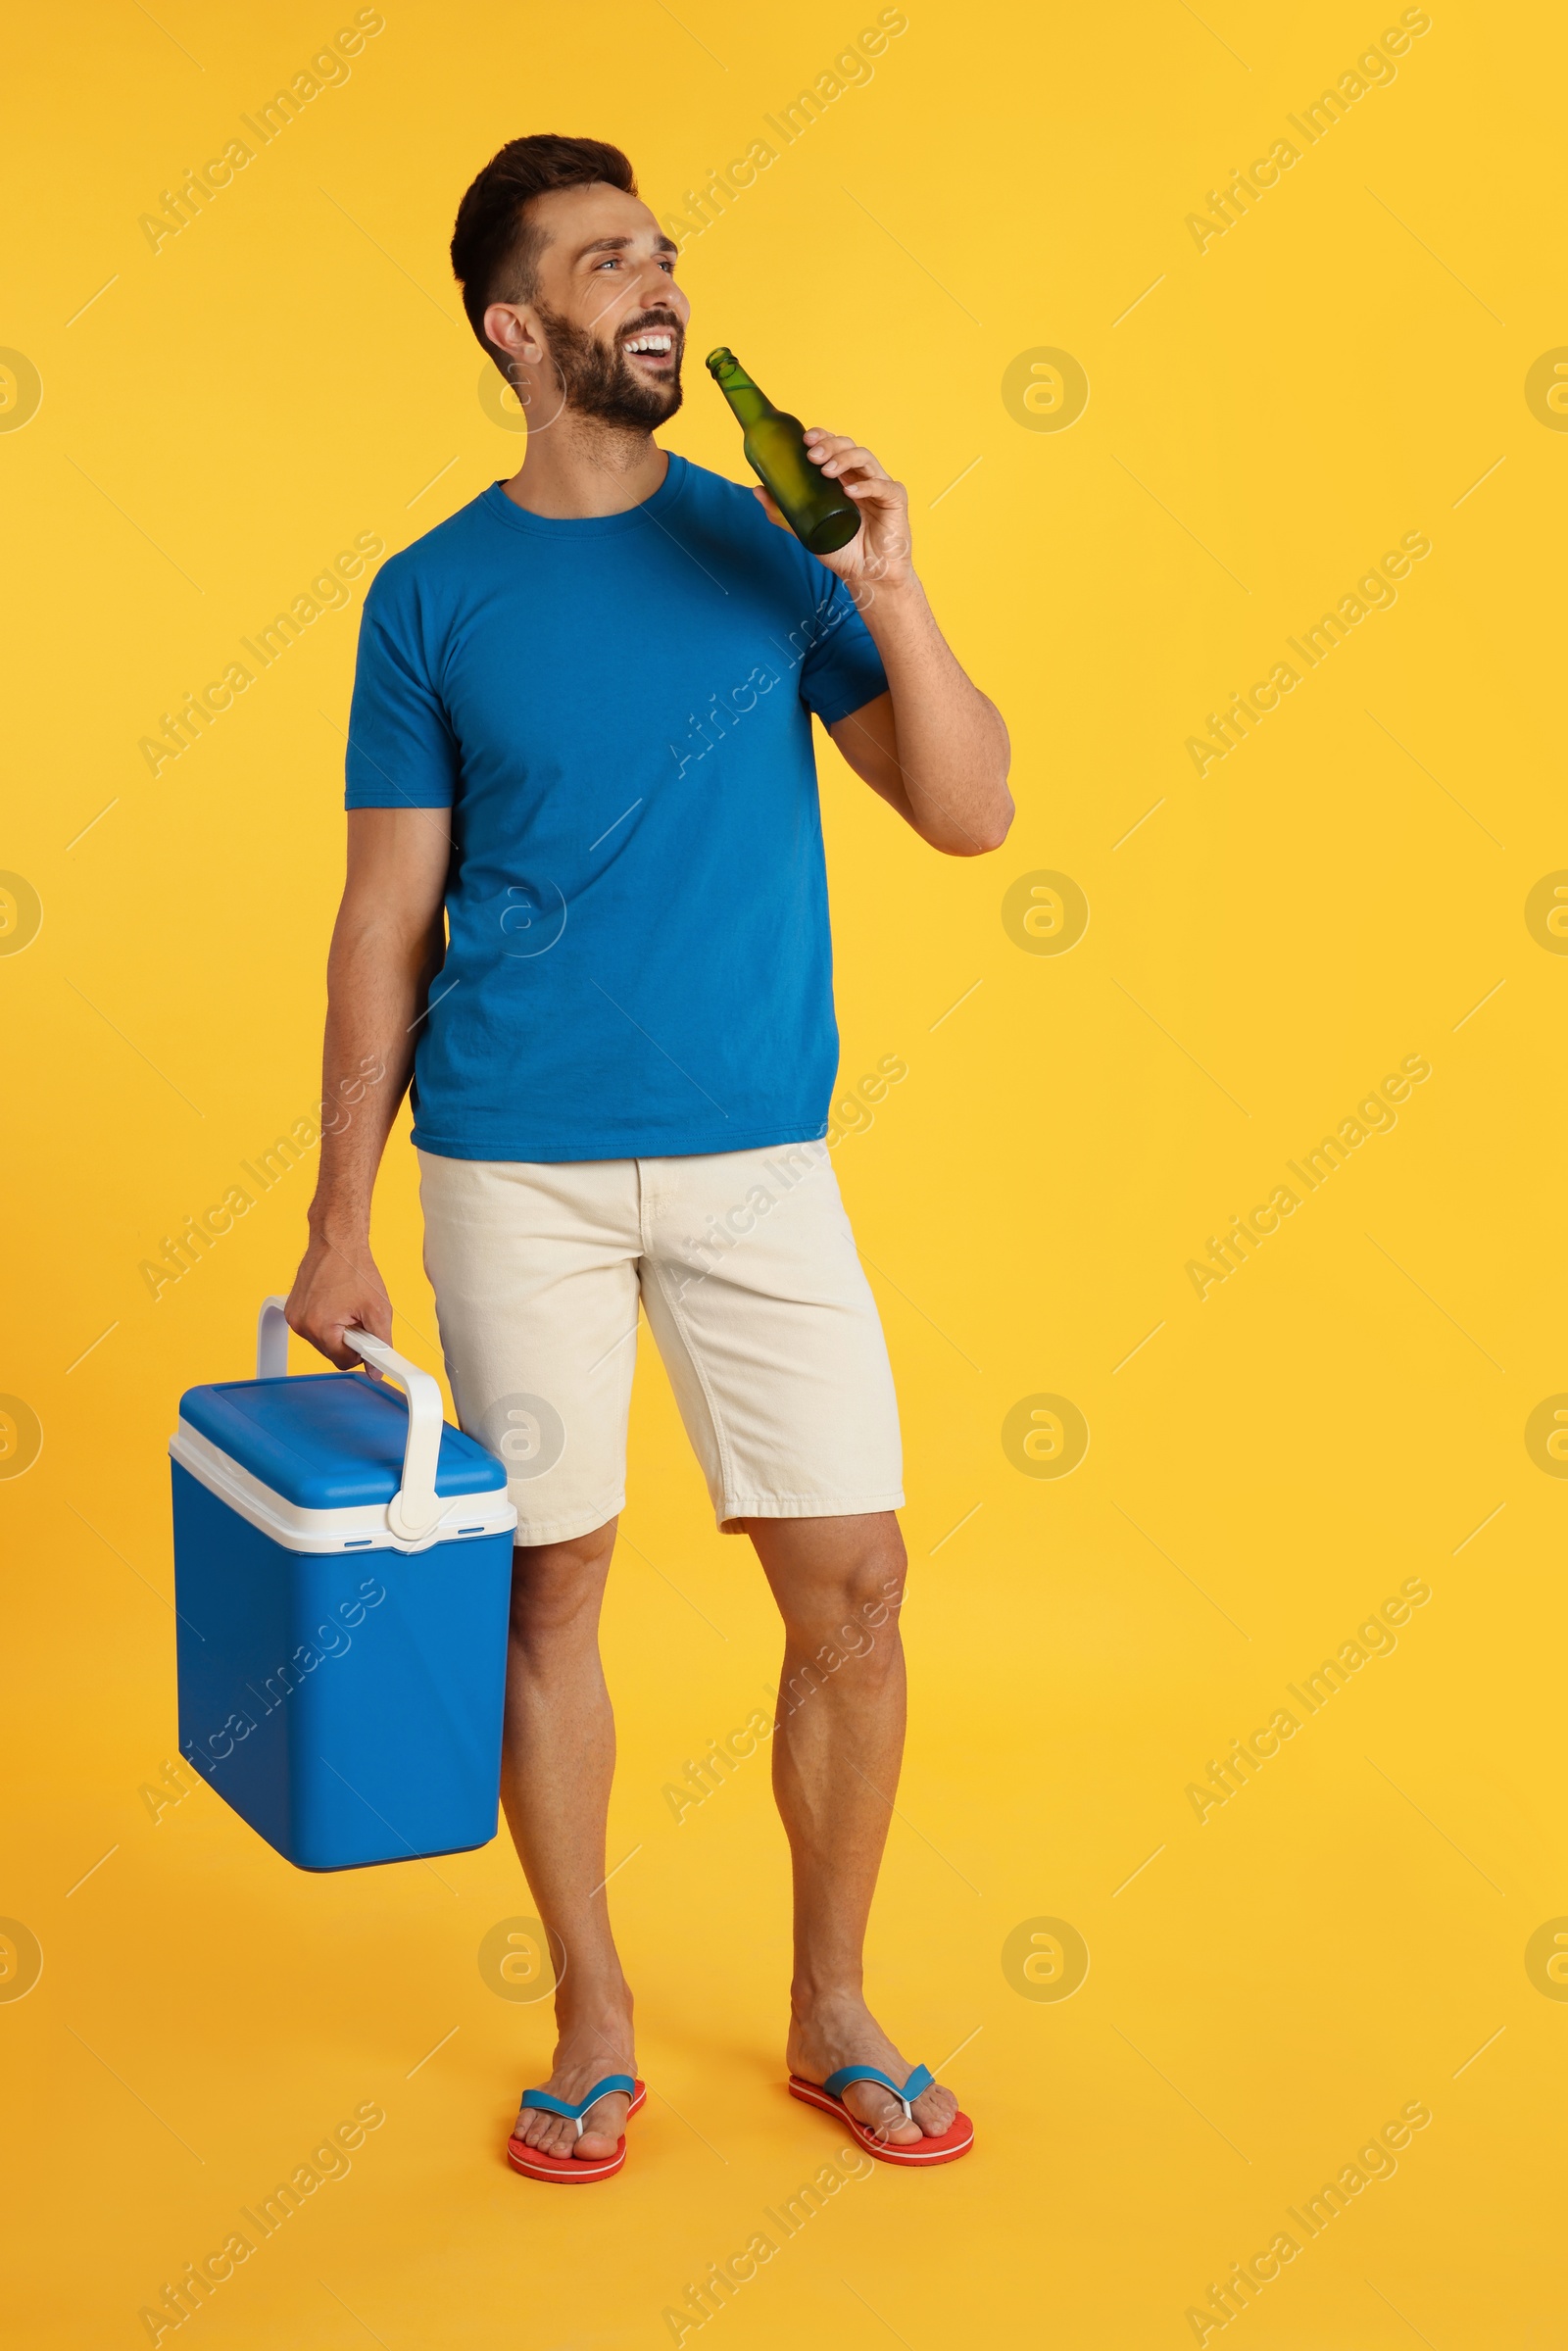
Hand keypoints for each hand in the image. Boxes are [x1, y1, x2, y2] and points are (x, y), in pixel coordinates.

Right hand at [285, 1229, 393, 1369]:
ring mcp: (294, 1317)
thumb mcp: (378, 1309)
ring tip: (347, 1305)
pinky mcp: (291, 1309)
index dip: (360, 1351)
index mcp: (320, 1327)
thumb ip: (380, 1344)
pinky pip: (313, 1328)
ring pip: (322, 1341)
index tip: (368, 1337)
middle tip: (358, 1315)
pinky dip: (325, 1320)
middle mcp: (301, 1324)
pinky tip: (334, 1301)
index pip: (343, 1362)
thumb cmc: (355, 1269)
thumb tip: (376, 1371)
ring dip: (337, 1330)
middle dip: (348, 1339)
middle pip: (332, 1352)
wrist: (336, 1242)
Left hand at [753, 429, 914, 596]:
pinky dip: (866, 485)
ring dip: (844, 459)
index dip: (822, 437)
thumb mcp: (807, 531)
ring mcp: (880, 487)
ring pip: (865, 458)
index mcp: (844, 478)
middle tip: (811, 456)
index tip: (805, 440)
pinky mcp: (896, 500)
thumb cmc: (843, 552)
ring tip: (827, 471)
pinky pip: (883, 486)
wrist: (867, 577)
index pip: (834, 447)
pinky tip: (850, 491)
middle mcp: (862, 477)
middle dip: (829, 445)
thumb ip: (784, 513)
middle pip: (849, 446)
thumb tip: (757, 489)